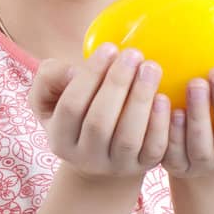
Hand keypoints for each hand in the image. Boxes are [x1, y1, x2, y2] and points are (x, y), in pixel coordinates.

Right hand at [28, 43, 171, 180]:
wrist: (100, 154)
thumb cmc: (77, 114)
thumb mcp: (51, 97)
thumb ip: (50, 78)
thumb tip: (73, 72)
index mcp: (59, 139)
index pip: (71, 106)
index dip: (90, 76)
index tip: (109, 48)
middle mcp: (85, 158)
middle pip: (99, 122)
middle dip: (117, 84)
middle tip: (134, 54)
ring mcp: (115, 166)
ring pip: (128, 137)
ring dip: (141, 99)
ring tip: (151, 68)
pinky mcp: (142, 166)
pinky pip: (153, 148)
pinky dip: (159, 123)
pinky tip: (163, 97)